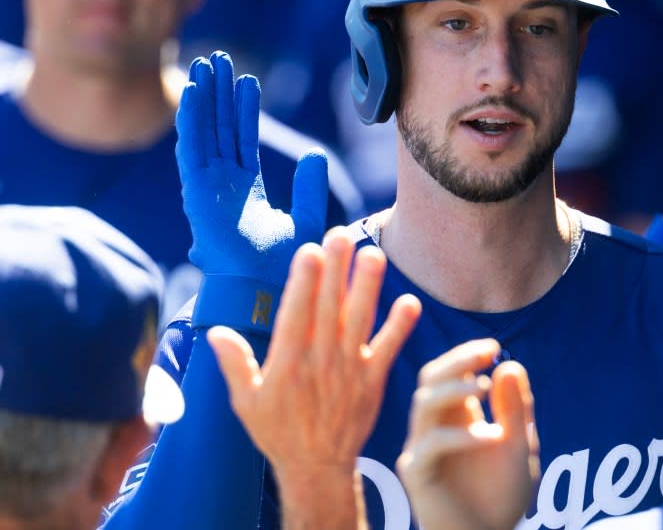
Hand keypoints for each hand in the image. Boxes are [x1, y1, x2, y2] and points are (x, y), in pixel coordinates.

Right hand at [176, 51, 327, 287]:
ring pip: (205, 130)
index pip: (242, 139)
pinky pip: (193, 147)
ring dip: (205, 97)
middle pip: (219, 128)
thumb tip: (315, 154)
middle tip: (219, 60)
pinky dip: (192, 119)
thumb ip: (309, 186)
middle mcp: (222, 184)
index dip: (243, 109)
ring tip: (207, 64)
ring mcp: (207, 187)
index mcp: (244, 190)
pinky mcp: (197, 192)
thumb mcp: (305, 218)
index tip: (245, 81)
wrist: (263, 289)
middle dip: (220, 93)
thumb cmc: (282, 265)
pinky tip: (193, 92)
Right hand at [208, 227, 421, 529]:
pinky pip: (388, 349)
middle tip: (341, 235)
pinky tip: (409, 302)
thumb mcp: (247, 402)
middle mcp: (320, 362)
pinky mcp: (372, 381)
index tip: (310, 251)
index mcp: (287, 363)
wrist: (316, 467)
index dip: (303, 281)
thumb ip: (235, 364)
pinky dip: (399, 327)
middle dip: (335, 270)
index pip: (296, 314)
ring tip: (374, 254)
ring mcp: (349, 370)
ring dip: (367, 287)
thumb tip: (215, 331)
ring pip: (358, 321)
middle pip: (329, 308)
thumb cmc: (278, 431)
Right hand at [397, 339, 538, 529]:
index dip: (467, 356)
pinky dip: (460, 435)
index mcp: (456, 416)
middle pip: (431, 378)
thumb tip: (509, 364)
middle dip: (456, 361)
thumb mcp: (518, 445)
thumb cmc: (501, 496)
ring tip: (483, 387)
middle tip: (484, 355)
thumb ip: (515, 408)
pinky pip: (430, 444)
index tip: (492, 348)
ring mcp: (423, 449)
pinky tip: (490, 436)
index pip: (449, 372)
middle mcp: (435, 427)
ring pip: (424, 403)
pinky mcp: (417, 474)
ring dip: (454, 389)